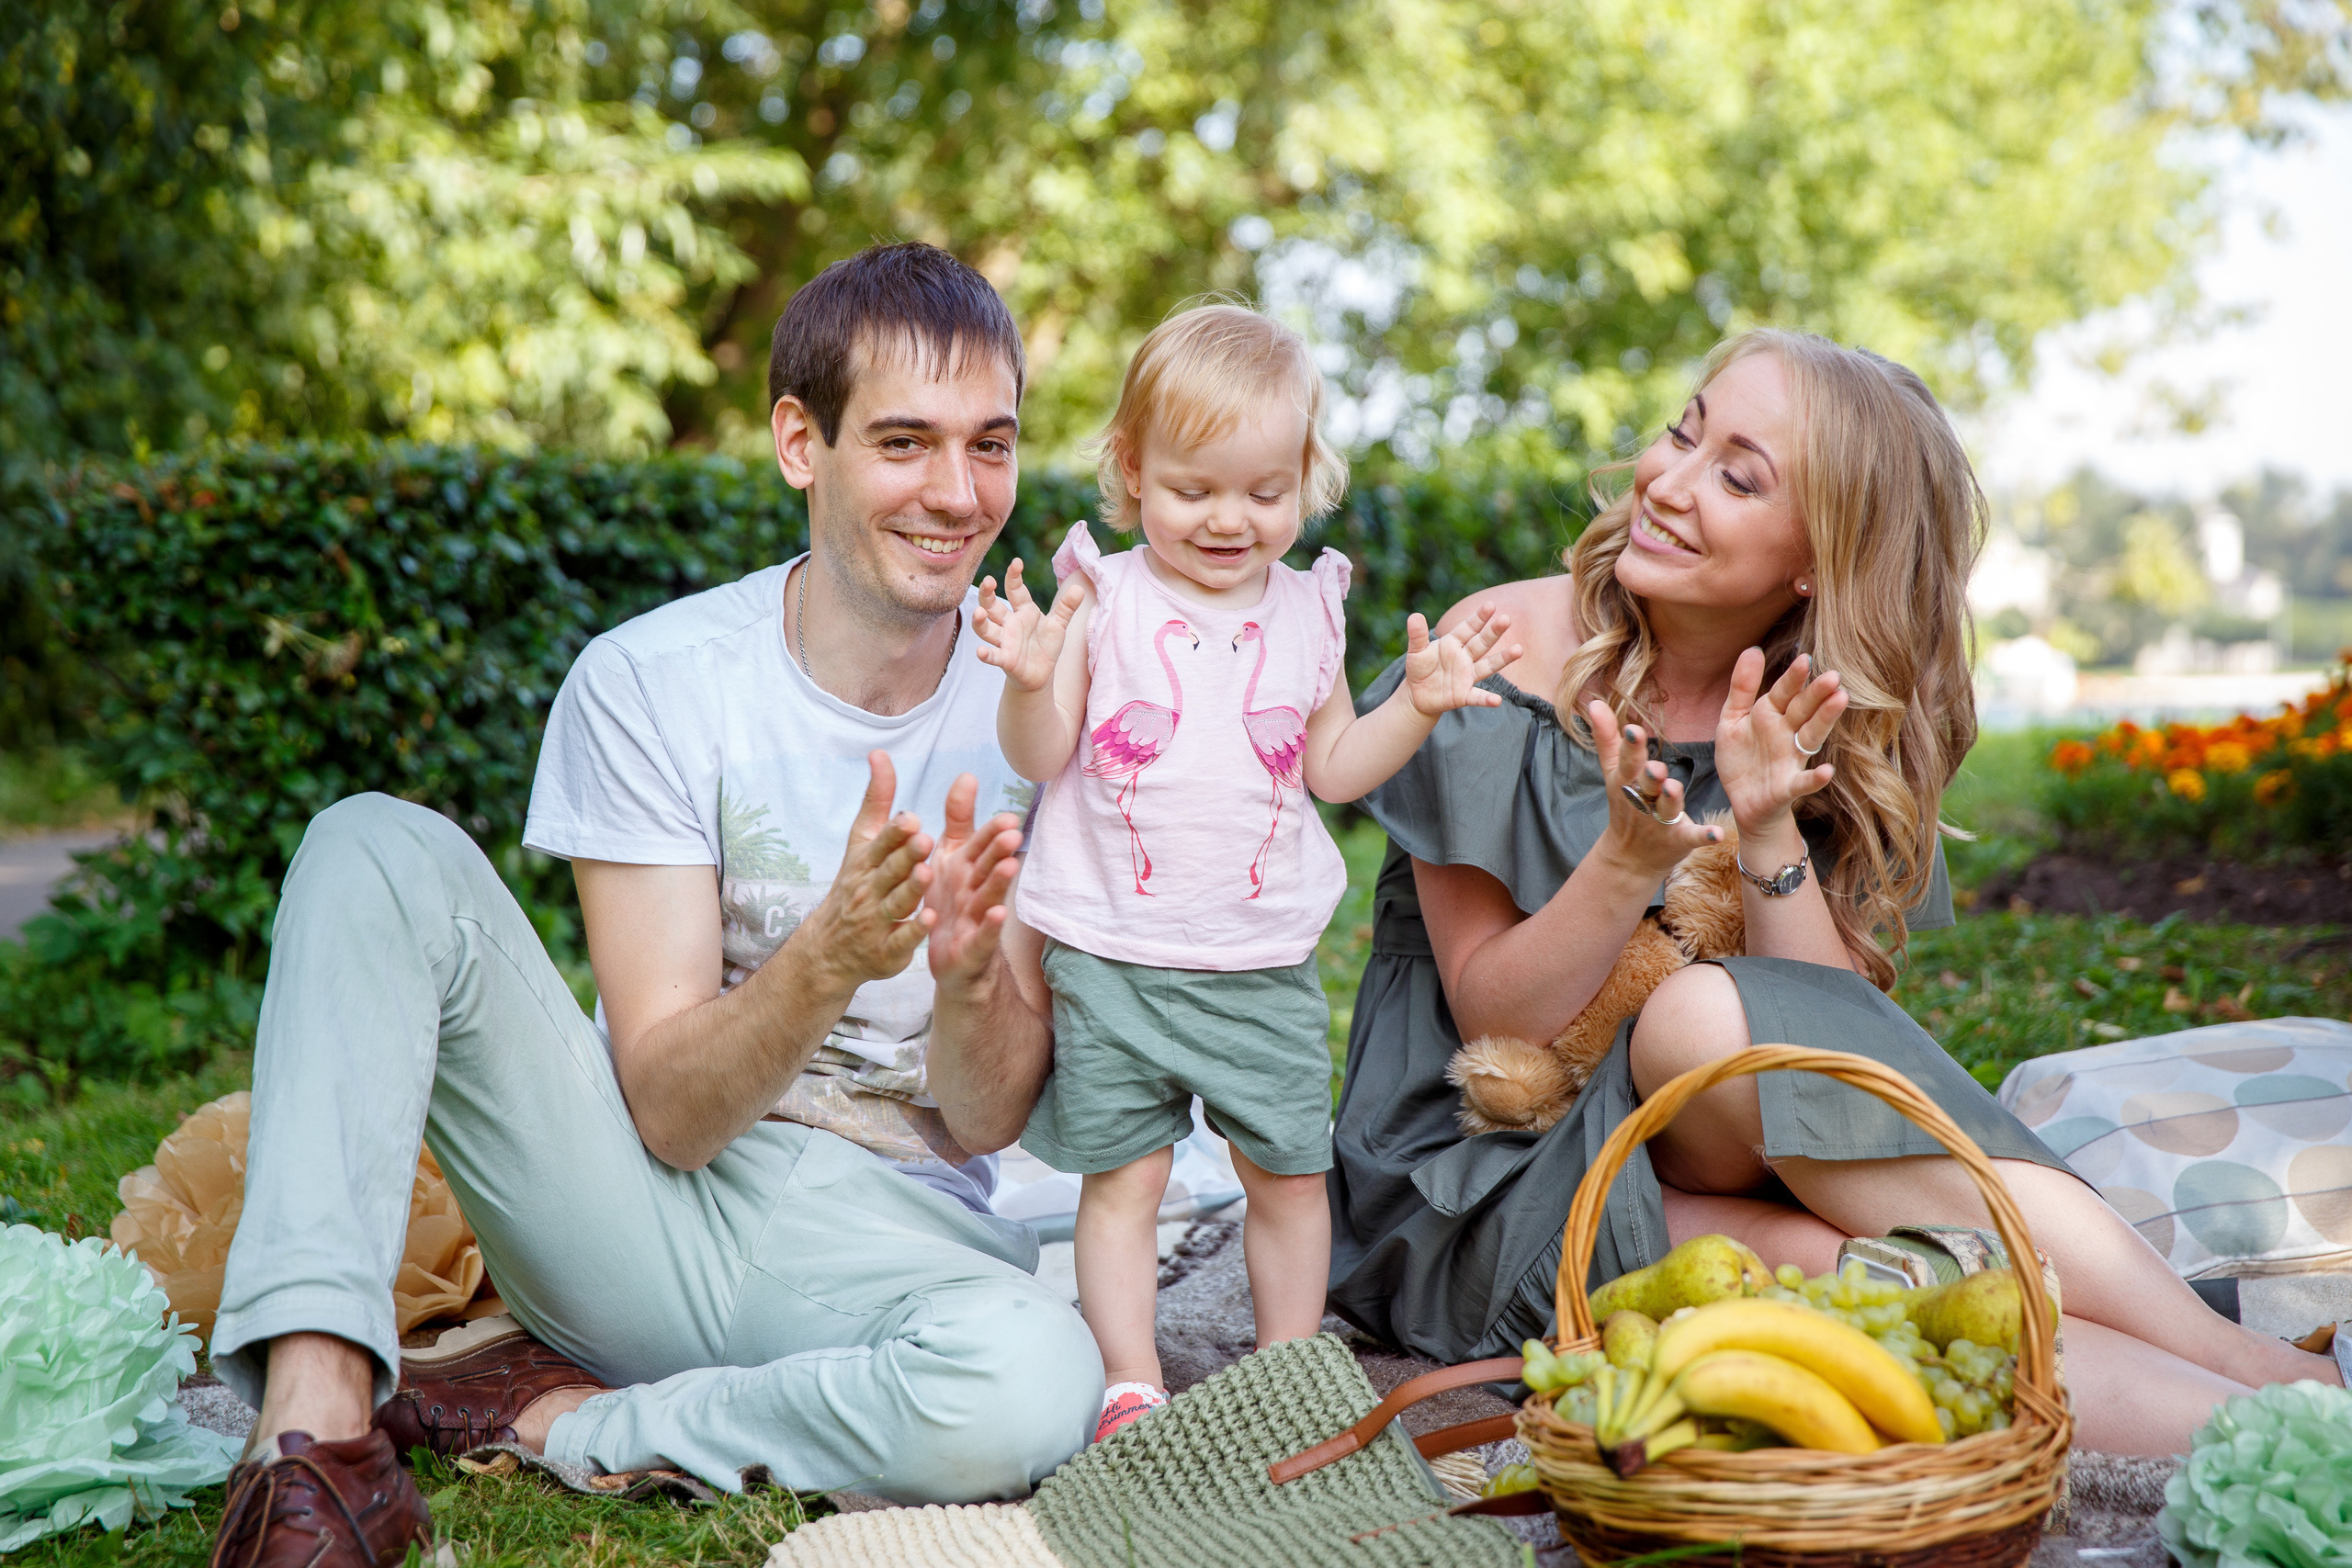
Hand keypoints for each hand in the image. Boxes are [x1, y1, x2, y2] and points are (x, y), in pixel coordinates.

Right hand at [799, 751, 934, 991]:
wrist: (830, 948)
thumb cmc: (856, 884)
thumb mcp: (862, 842)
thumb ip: (877, 800)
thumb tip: (880, 753)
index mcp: (867, 862)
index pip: (880, 844)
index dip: (895, 832)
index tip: (911, 818)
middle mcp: (870, 889)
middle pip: (889, 871)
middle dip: (906, 856)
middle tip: (925, 840)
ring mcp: (877, 921)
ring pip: (896, 904)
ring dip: (911, 890)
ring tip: (927, 875)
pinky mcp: (887, 951)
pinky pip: (901, 940)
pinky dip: (914, 931)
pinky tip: (931, 920)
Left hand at [924, 772, 1023, 993]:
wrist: (952, 958)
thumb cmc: (953, 900)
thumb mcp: (951, 855)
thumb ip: (959, 818)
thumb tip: (967, 775)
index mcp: (967, 866)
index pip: (982, 844)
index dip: (993, 832)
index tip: (1008, 816)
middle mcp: (975, 889)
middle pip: (988, 867)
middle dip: (999, 851)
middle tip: (1012, 833)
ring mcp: (976, 919)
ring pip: (988, 897)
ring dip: (998, 882)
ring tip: (1009, 866)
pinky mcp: (972, 948)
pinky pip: (981, 936)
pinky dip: (989, 926)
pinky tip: (996, 915)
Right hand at [973, 557, 1084, 692]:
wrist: (1040, 674)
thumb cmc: (1045, 646)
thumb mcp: (1058, 625)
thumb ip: (1066, 608)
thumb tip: (1080, 589)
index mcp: (1023, 611)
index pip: (1016, 590)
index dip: (1014, 576)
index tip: (1017, 562)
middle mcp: (1010, 624)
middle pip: (993, 605)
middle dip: (988, 594)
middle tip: (988, 581)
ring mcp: (1005, 641)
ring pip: (987, 629)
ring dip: (980, 621)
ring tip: (979, 613)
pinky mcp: (1005, 660)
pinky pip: (993, 656)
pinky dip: (986, 654)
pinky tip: (980, 652)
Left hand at [1400, 605, 1520, 717]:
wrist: (1417, 694)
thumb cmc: (1420, 668)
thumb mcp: (1416, 651)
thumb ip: (1417, 635)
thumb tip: (1414, 615)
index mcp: (1453, 643)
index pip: (1468, 628)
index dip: (1479, 617)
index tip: (1490, 605)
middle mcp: (1464, 657)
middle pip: (1481, 643)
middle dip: (1493, 631)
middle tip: (1506, 619)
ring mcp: (1466, 676)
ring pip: (1487, 666)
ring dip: (1502, 659)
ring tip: (1519, 649)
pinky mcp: (1463, 695)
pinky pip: (1477, 697)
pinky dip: (1487, 699)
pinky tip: (1497, 701)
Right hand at [1591, 699, 1724, 879]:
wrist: (1631, 857)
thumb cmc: (1625, 805)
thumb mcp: (1612, 772)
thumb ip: (1606, 737)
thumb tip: (1593, 702)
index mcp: (1627, 781)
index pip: (1627, 761)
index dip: (1630, 748)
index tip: (1633, 731)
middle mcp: (1643, 801)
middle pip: (1646, 786)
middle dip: (1649, 776)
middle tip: (1654, 766)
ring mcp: (1660, 822)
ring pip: (1666, 809)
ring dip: (1670, 800)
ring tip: (1674, 789)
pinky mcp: (1679, 840)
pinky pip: (1692, 836)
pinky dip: (1704, 835)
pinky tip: (1716, 833)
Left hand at [1715, 648, 1845, 836]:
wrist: (1743, 801)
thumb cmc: (1742, 757)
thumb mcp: (1732, 719)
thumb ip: (1742, 688)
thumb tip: (1753, 649)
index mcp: (1770, 715)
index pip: (1784, 692)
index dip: (1793, 678)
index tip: (1804, 658)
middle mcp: (1786, 734)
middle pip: (1803, 710)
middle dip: (1817, 693)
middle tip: (1833, 676)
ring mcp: (1790, 759)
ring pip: (1811, 736)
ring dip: (1825, 720)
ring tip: (1840, 700)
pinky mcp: (1788, 787)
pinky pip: (1803, 782)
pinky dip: (1815, 778)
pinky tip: (1827, 772)